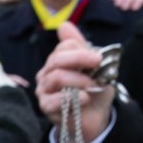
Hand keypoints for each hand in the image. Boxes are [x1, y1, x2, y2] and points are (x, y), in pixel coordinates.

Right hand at [34, 22, 115, 141]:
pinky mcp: (45, 107)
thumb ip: (81, 47)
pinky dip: (72, 98)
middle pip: (57, 60)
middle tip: (97, 63)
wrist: (96, 117)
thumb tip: (63, 25)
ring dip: (79, 81)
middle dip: (80, 59)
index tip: (99, 57)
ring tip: (92, 86)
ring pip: (57, 78)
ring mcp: (44, 91)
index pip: (63, 48)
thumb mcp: (93, 66)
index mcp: (57, 62)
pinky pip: (53, 100)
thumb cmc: (94, 90)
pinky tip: (85, 99)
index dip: (81, 50)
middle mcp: (47, 74)